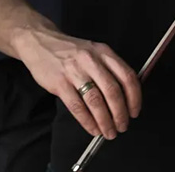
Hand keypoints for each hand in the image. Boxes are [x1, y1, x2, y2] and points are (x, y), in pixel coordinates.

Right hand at [14, 28, 140, 139]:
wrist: (39, 42)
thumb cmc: (69, 50)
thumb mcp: (93, 51)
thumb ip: (109, 68)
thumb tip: (125, 97)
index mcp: (104, 52)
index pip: (127, 76)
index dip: (134, 98)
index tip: (135, 112)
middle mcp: (91, 60)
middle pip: (113, 91)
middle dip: (120, 114)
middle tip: (122, 126)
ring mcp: (75, 71)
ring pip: (96, 101)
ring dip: (105, 121)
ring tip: (109, 132)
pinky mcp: (60, 82)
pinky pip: (77, 106)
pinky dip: (87, 121)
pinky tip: (92, 129)